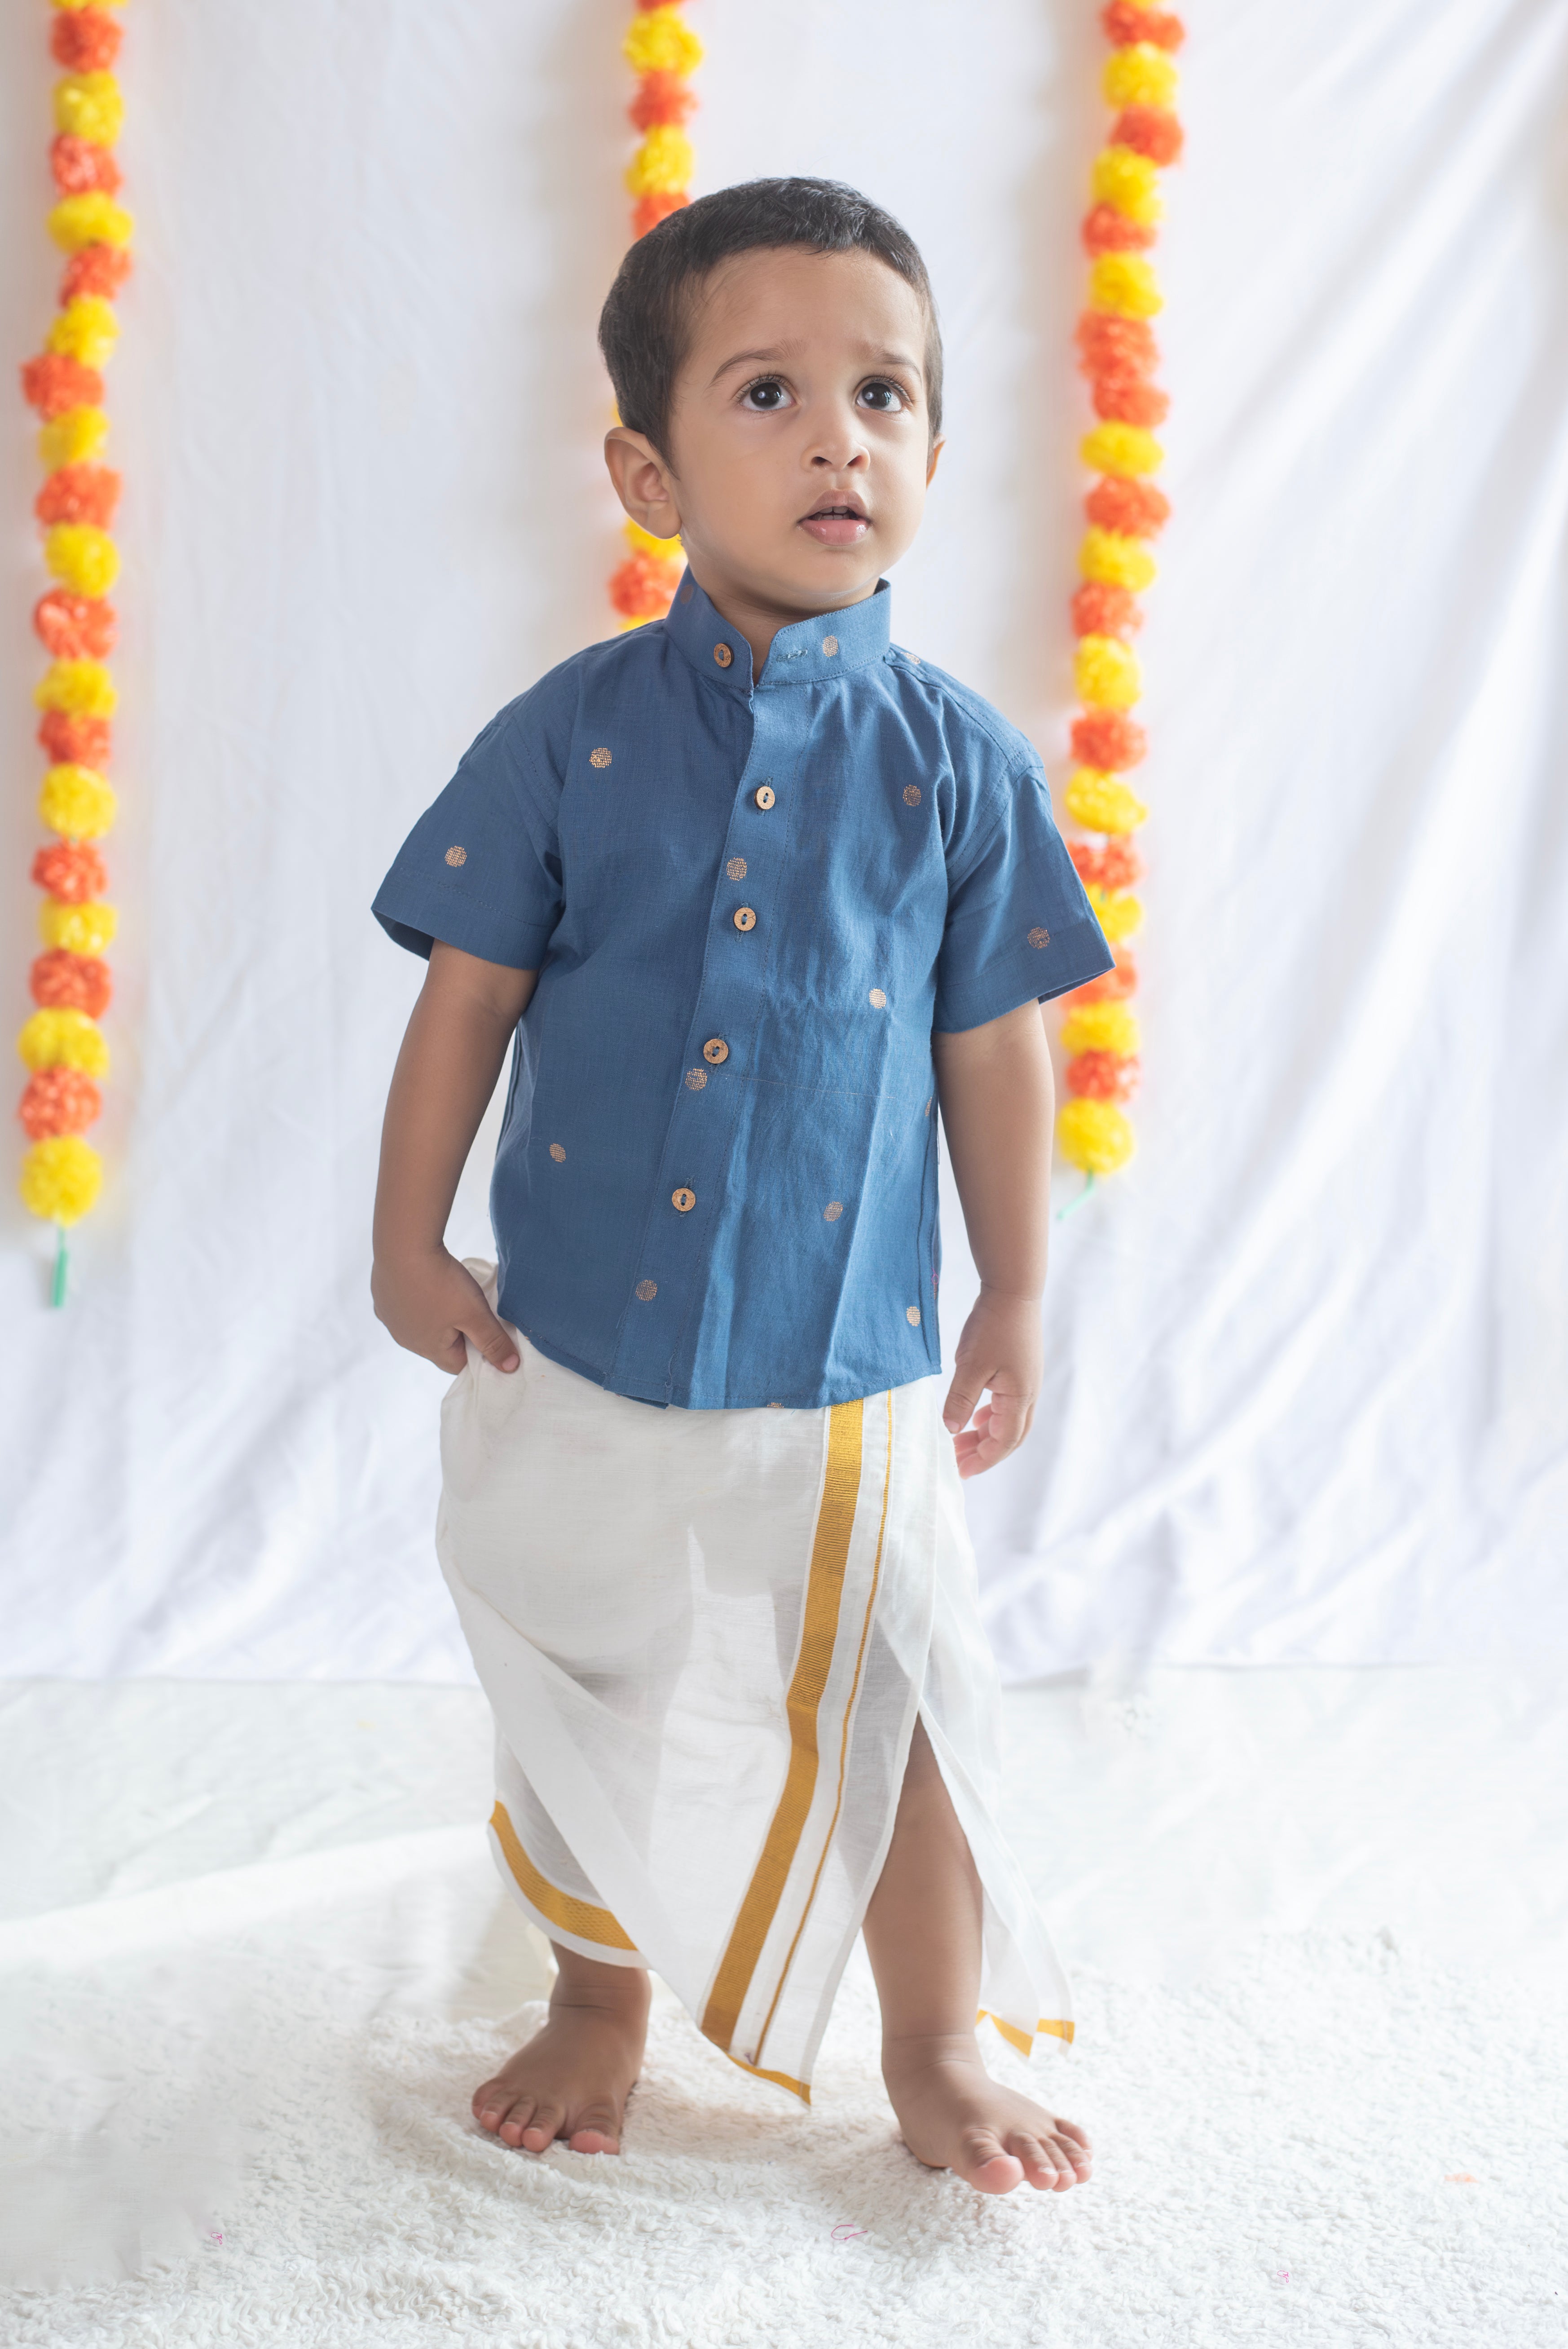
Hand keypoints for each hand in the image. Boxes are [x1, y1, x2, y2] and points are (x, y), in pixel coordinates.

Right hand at [371, 1245, 520, 1375]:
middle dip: (457, 1332)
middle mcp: (405, 1339)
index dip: (477, 1351)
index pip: (458, 1364)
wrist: (403, 1245)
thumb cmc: (441, 1282)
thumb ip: (494, 1341)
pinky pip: (405, 1306)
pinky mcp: (382, 1297)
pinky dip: (418, 1298)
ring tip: (448, 1290)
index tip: (488, 1331)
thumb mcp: (475, 1314)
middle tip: (471, 1308)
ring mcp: (390, 1318)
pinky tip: (425, 1281)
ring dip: (436, 1314)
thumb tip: (510, 1367)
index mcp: (428, 1348)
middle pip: (439, 1346)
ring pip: (421, 1325)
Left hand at [941, 1288, 1042, 1478]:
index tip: (959, 1472)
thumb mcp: (970, 1365)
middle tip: (957, 1463)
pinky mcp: (1020, 1371)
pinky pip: (1007, 1405)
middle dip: (984, 1454)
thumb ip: (960, 1400)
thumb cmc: (993, 1326)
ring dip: (985, 1436)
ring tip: (960, 1443)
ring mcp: (1026, 1382)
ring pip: (1008, 1422)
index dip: (982, 1460)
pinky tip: (974, 1418)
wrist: (1013, 1290)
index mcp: (1019, 1397)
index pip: (1003, 1442)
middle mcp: (1028, 1394)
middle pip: (1009, 1438)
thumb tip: (950, 1430)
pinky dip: (990, 1418)